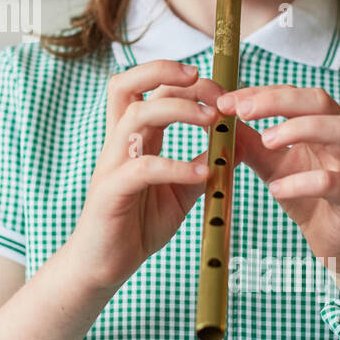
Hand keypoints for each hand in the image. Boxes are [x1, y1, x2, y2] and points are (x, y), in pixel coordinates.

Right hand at [67, 60, 220, 290]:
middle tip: (211, 91)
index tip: (220, 91)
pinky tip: (202, 175)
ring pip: (137, 115)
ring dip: (178, 110)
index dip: (183, 78)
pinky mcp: (110, 192)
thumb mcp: (179, 193)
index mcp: (134, 138)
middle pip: (127, 83)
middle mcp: (118, 143)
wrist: (102, 266)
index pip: (148, 86)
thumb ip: (201, 167)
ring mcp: (111, 164)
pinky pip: (142, 168)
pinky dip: (175, 166)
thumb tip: (236, 145)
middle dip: (169, 73)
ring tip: (212, 121)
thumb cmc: (137, 226)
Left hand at [214, 85, 339, 272]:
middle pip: (318, 101)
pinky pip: (334, 182)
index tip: (225, 101)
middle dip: (277, 101)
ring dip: (298, 129)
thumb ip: (250, 143)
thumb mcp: (273, 164)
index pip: (292, 94)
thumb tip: (217, 119)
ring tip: (265, 140)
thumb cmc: (309, 196)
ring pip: (337, 130)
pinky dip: (302, 182)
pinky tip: (276, 189)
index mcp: (323, 123)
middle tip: (242, 111)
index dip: (258, 93)